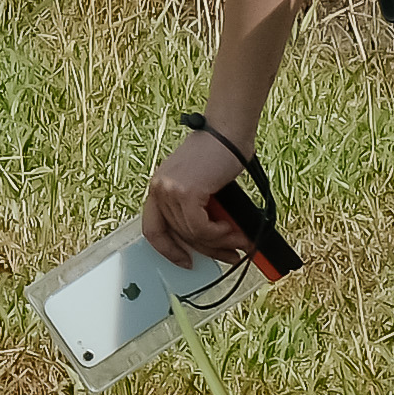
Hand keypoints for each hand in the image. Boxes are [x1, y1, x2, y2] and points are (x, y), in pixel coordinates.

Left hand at [144, 125, 252, 269]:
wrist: (228, 132)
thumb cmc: (221, 155)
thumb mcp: (202, 186)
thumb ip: (200, 211)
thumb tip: (214, 244)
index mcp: (159, 187)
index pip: (153, 229)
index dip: (168, 250)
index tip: (186, 262)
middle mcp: (159, 189)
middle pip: (179, 235)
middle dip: (208, 250)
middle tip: (231, 255)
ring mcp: (169, 190)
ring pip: (192, 234)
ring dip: (220, 242)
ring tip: (240, 241)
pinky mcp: (185, 192)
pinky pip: (200, 228)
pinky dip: (218, 234)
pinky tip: (231, 228)